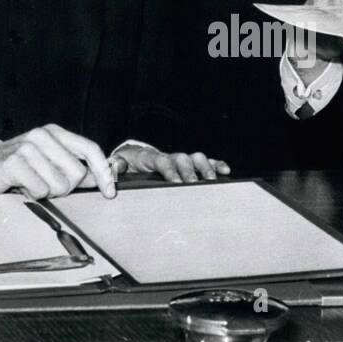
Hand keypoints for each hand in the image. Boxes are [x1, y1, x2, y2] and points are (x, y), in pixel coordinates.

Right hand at [0, 124, 116, 197]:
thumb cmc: (18, 167)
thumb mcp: (50, 163)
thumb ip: (79, 169)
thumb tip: (108, 175)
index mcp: (55, 132)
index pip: (90, 148)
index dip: (103, 171)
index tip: (110, 192)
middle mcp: (43, 135)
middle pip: (77, 173)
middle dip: (66, 187)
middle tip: (46, 184)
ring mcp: (27, 147)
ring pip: (59, 186)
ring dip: (47, 192)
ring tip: (31, 183)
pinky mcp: (14, 163)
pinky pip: (40, 190)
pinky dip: (32, 195)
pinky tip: (20, 186)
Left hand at [111, 144, 230, 183]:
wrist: (133, 156)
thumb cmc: (127, 165)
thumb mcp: (117, 165)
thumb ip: (116, 167)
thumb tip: (118, 167)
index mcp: (150, 157)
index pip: (162, 161)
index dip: (170, 170)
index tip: (176, 182)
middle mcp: (168, 156)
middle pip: (183, 158)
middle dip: (191, 172)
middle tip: (196, 185)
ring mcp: (180, 159)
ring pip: (196, 157)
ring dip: (206, 168)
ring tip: (212, 181)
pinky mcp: (188, 164)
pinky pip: (205, 161)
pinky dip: (216, 164)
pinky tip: (226, 171)